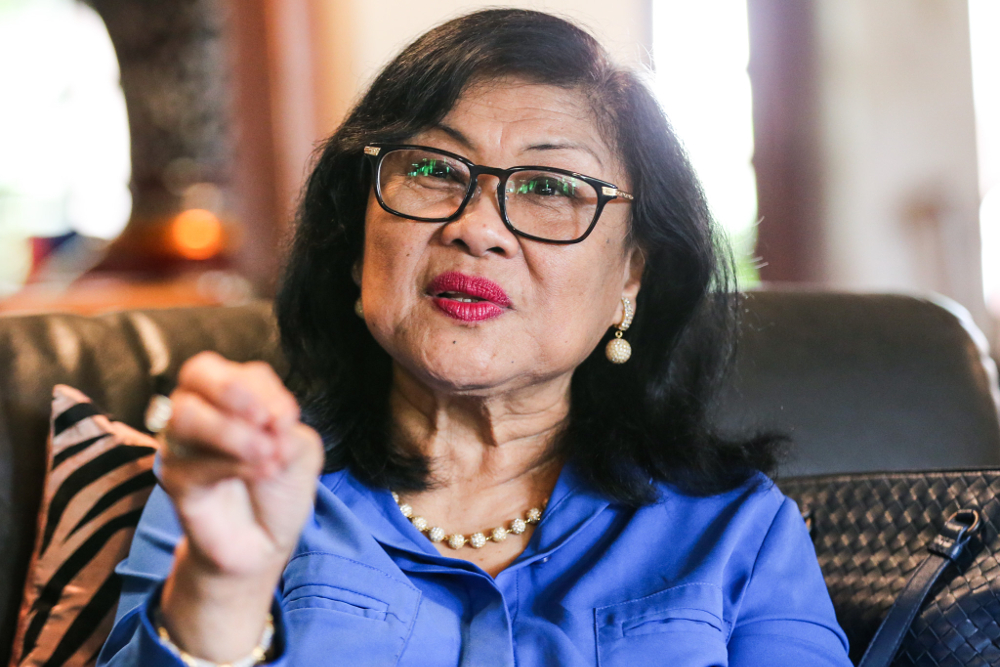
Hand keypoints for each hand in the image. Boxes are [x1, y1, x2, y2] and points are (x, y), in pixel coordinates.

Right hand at [157, 351, 323, 660]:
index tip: (289, 418)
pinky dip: (234, 465)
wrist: (265, 541)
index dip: (263, 389)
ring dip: (233, 431)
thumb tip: (270, 421)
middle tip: (265, 420)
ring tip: (268, 453)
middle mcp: (201, 411)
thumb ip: (287, 427)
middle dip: (234, 390)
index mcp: (233, 397)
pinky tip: (261, 473)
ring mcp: (183, 444)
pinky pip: (193, 463)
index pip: (236, 371)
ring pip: (187, 415)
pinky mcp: (176, 480)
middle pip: (197, 373)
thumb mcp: (301, 449)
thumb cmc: (279, 487)